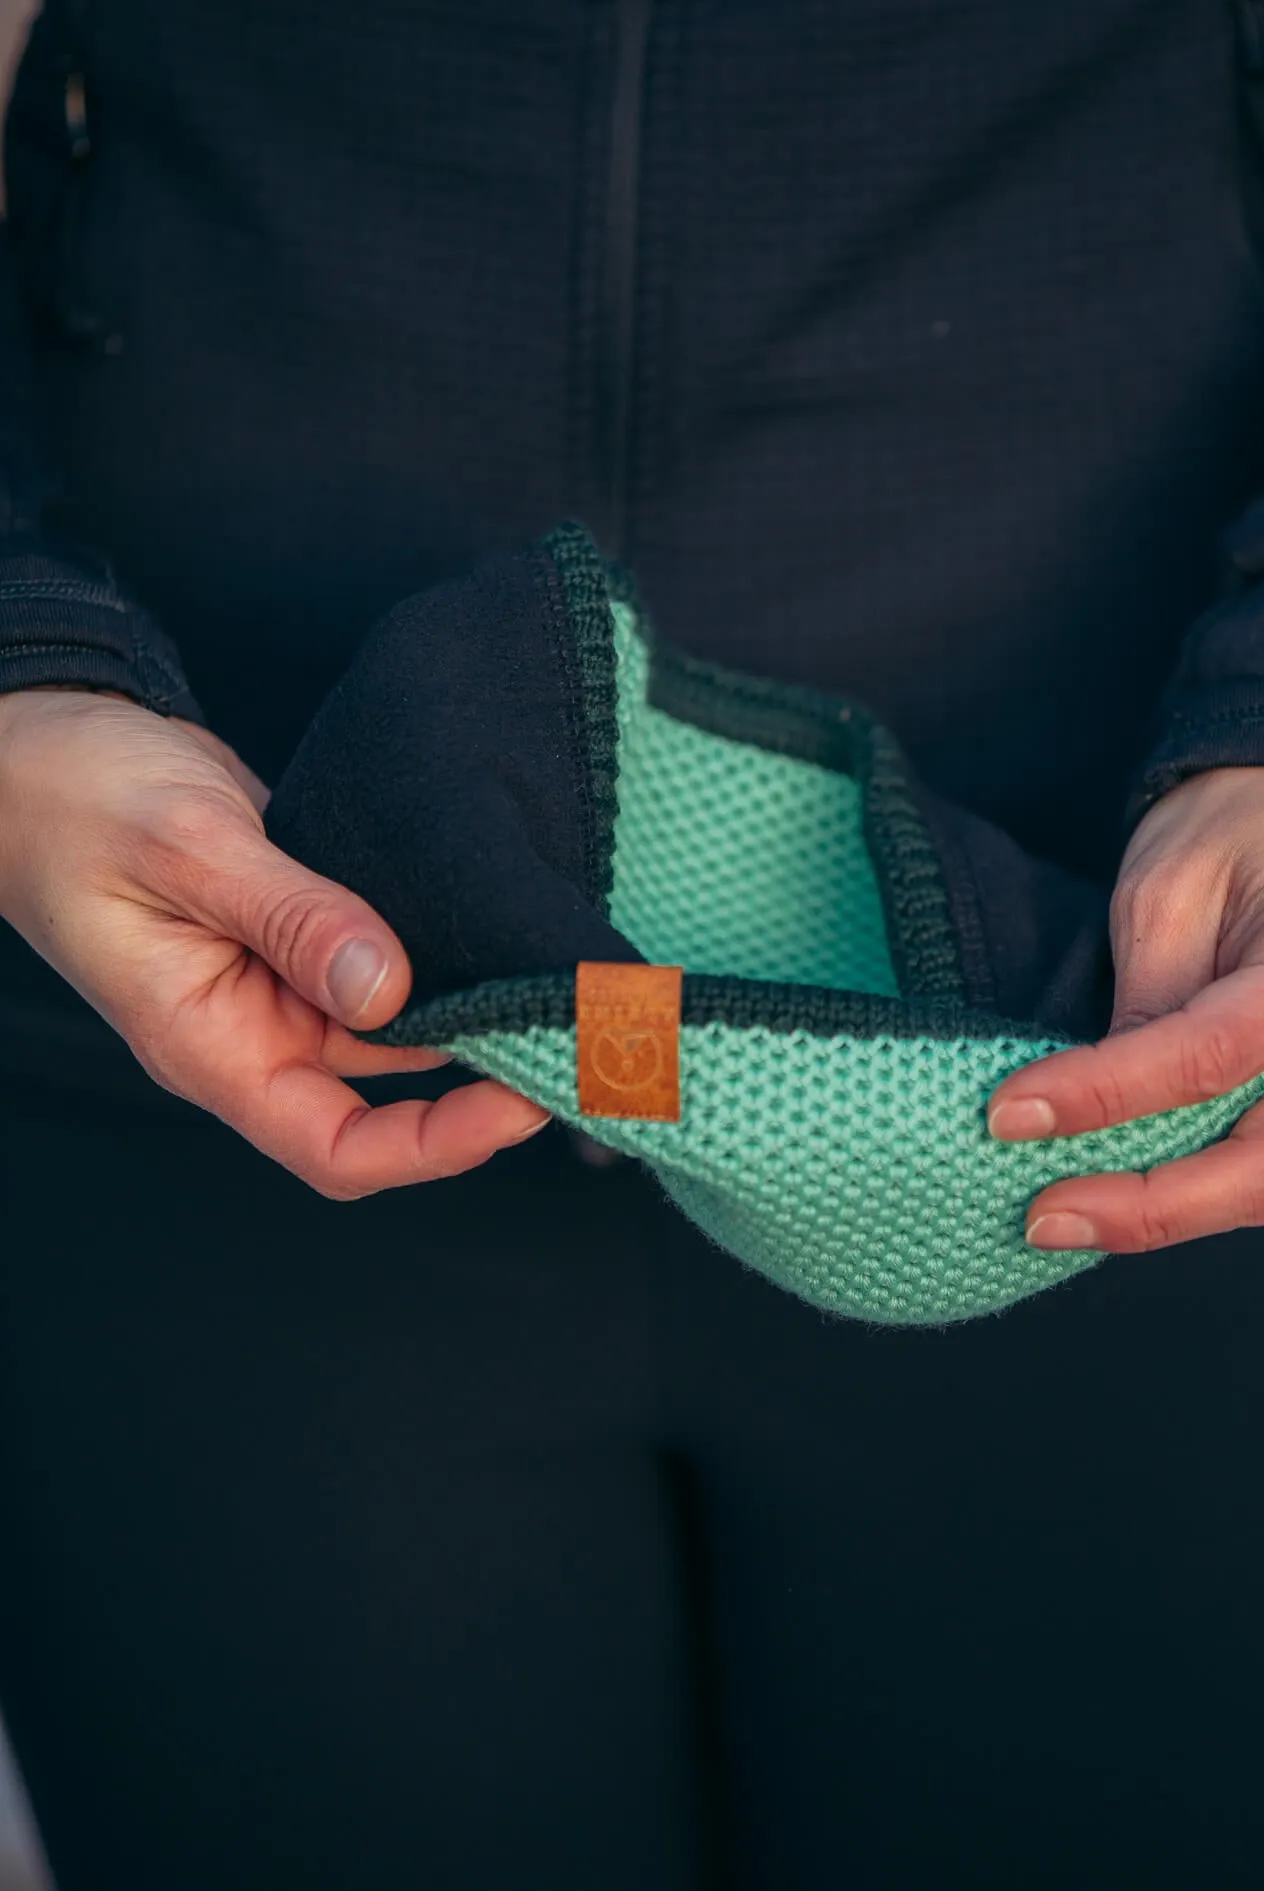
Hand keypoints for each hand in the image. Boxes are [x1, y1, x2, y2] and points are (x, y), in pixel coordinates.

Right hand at [0, 689, 548, 1196]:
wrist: (42, 742)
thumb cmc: (75, 800)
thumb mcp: (186, 848)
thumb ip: (291, 916)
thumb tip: (391, 986)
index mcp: (209, 1045)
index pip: (334, 1147)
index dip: (435, 1145)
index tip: (521, 1101)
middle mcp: (253, 1029)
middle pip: (387, 1093)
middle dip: (484, 1073)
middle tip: (583, 1033)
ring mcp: (278, 981)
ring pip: (398, 1020)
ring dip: (474, 1003)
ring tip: (562, 975)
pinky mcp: (301, 929)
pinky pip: (384, 958)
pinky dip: (442, 947)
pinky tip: (499, 920)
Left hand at [986, 766, 1263, 1252]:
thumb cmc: (1245, 822)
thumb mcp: (1170, 890)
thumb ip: (1144, 1003)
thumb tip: (1082, 1107)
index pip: (1210, 1056)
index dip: (1102, 1097)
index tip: (1009, 1113)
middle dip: (1147, 1210)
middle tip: (1040, 1216)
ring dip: (1161, 1212)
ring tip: (1058, 1214)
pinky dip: (1187, 1184)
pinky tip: (1112, 1189)